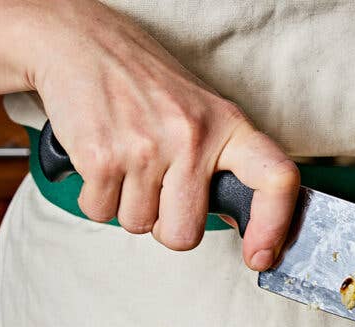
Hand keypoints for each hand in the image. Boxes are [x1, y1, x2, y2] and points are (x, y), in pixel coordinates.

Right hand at [29, 0, 297, 268]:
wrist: (80, 42)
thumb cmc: (143, 82)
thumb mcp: (201, 110)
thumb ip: (223, 162)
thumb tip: (241, 220)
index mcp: (227, 126)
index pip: (275, 179)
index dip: (274, 227)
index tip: (260, 256)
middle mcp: (192, 137)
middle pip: (185, 234)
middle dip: (165, 225)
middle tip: (156, 189)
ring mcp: (147, 148)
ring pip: (139, 226)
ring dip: (127, 205)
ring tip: (125, 161)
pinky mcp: (103, 157)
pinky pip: (100, 213)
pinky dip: (96, 197)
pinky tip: (102, 159)